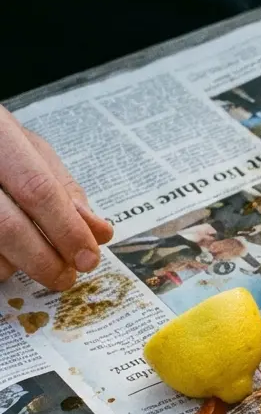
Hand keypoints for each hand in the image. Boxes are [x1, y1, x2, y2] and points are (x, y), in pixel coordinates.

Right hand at [0, 107, 112, 291]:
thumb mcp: (31, 151)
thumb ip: (64, 188)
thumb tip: (98, 232)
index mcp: (0, 136)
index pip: (38, 190)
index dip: (66, 229)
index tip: (88, 258)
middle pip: (8, 225)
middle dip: (43, 258)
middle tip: (66, 277)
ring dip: (17, 264)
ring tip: (38, 264)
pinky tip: (7, 260)